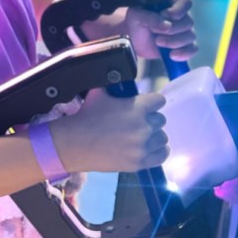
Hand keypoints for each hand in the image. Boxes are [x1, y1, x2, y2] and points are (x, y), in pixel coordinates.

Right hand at [52, 88, 169, 172]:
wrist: (75, 143)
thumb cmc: (86, 116)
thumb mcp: (98, 93)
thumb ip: (112, 84)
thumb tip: (116, 75)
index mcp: (137, 107)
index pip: (159, 101)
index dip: (152, 102)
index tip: (146, 105)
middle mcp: (144, 126)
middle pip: (161, 120)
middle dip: (150, 119)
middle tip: (138, 122)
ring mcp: (142, 146)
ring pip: (162, 138)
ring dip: (154, 136)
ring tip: (142, 136)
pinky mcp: (139, 162)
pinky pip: (161, 156)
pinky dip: (158, 151)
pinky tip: (151, 148)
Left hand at [123, 0, 197, 61]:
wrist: (133, 39)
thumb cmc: (136, 22)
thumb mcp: (137, 15)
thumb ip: (150, 18)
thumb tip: (167, 26)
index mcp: (172, 3)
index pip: (185, 2)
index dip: (178, 10)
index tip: (164, 15)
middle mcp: (181, 16)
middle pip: (188, 22)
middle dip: (172, 30)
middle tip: (156, 33)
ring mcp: (184, 31)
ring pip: (190, 36)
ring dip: (174, 42)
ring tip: (158, 42)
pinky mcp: (183, 46)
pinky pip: (192, 49)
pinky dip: (184, 53)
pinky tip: (172, 55)